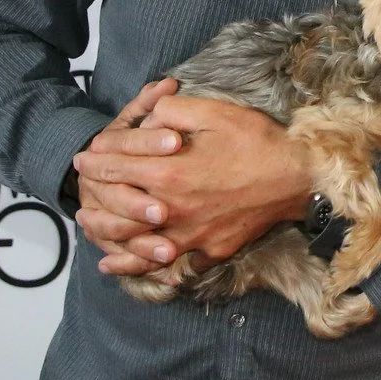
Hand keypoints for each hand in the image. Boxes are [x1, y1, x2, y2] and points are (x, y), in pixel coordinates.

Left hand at [74, 92, 313, 274]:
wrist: (300, 177)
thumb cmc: (258, 141)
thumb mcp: (214, 112)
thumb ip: (172, 111)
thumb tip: (149, 118)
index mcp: (169, 172)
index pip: (118, 167)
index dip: (96, 160)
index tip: (83, 158)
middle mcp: (173, 209)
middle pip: (118, 210)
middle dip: (94, 199)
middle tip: (80, 195)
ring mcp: (191, 234)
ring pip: (137, 244)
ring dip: (108, 237)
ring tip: (92, 231)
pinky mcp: (211, 249)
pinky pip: (172, 265)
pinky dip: (145, 267)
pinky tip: (130, 266)